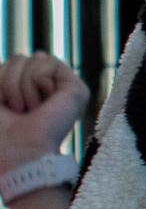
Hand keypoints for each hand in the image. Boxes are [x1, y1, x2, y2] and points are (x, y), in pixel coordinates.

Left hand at [0, 53, 86, 177]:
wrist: (17, 151)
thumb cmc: (1, 132)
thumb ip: (4, 73)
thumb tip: (26, 59)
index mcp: (27, 90)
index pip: (11, 62)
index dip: (1, 80)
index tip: (4, 108)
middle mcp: (46, 88)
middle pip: (19, 58)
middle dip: (9, 82)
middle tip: (18, 110)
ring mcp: (62, 88)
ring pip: (34, 57)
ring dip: (22, 85)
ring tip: (31, 108)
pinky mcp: (76, 88)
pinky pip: (48, 62)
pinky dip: (37, 81)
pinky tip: (44, 103)